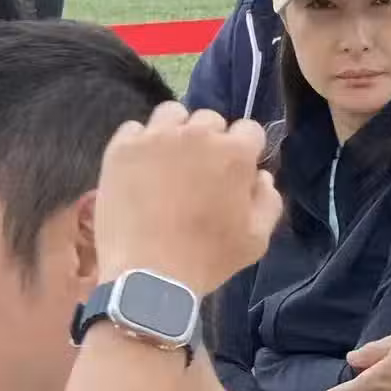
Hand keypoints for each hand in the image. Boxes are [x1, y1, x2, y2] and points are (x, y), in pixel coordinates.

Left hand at [95, 103, 281, 295]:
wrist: (147, 275)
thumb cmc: (207, 259)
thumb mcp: (257, 239)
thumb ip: (268, 199)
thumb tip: (260, 175)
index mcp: (235, 153)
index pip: (249, 130)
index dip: (245, 151)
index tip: (235, 172)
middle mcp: (197, 134)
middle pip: (210, 120)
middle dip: (211, 141)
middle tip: (200, 173)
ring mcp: (156, 137)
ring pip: (172, 115)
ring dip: (177, 132)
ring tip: (169, 162)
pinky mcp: (122, 148)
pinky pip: (135, 130)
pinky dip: (141, 144)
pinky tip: (141, 169)